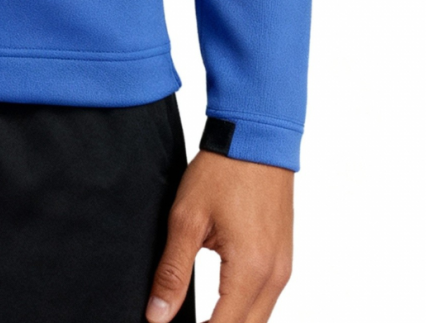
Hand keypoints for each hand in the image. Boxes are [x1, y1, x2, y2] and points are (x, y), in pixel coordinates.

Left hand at [146, 150, 292, 322]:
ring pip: (259, 320)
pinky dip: (244, 310)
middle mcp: (275, 276)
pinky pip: (266, 301)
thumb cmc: (222, 172)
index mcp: (251, 269)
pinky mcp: (283, 259)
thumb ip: (172, 271)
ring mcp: (283, 269)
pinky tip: (220, 306)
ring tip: (197, 320)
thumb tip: (157, 315)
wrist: (256, 138)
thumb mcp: (186, 219)